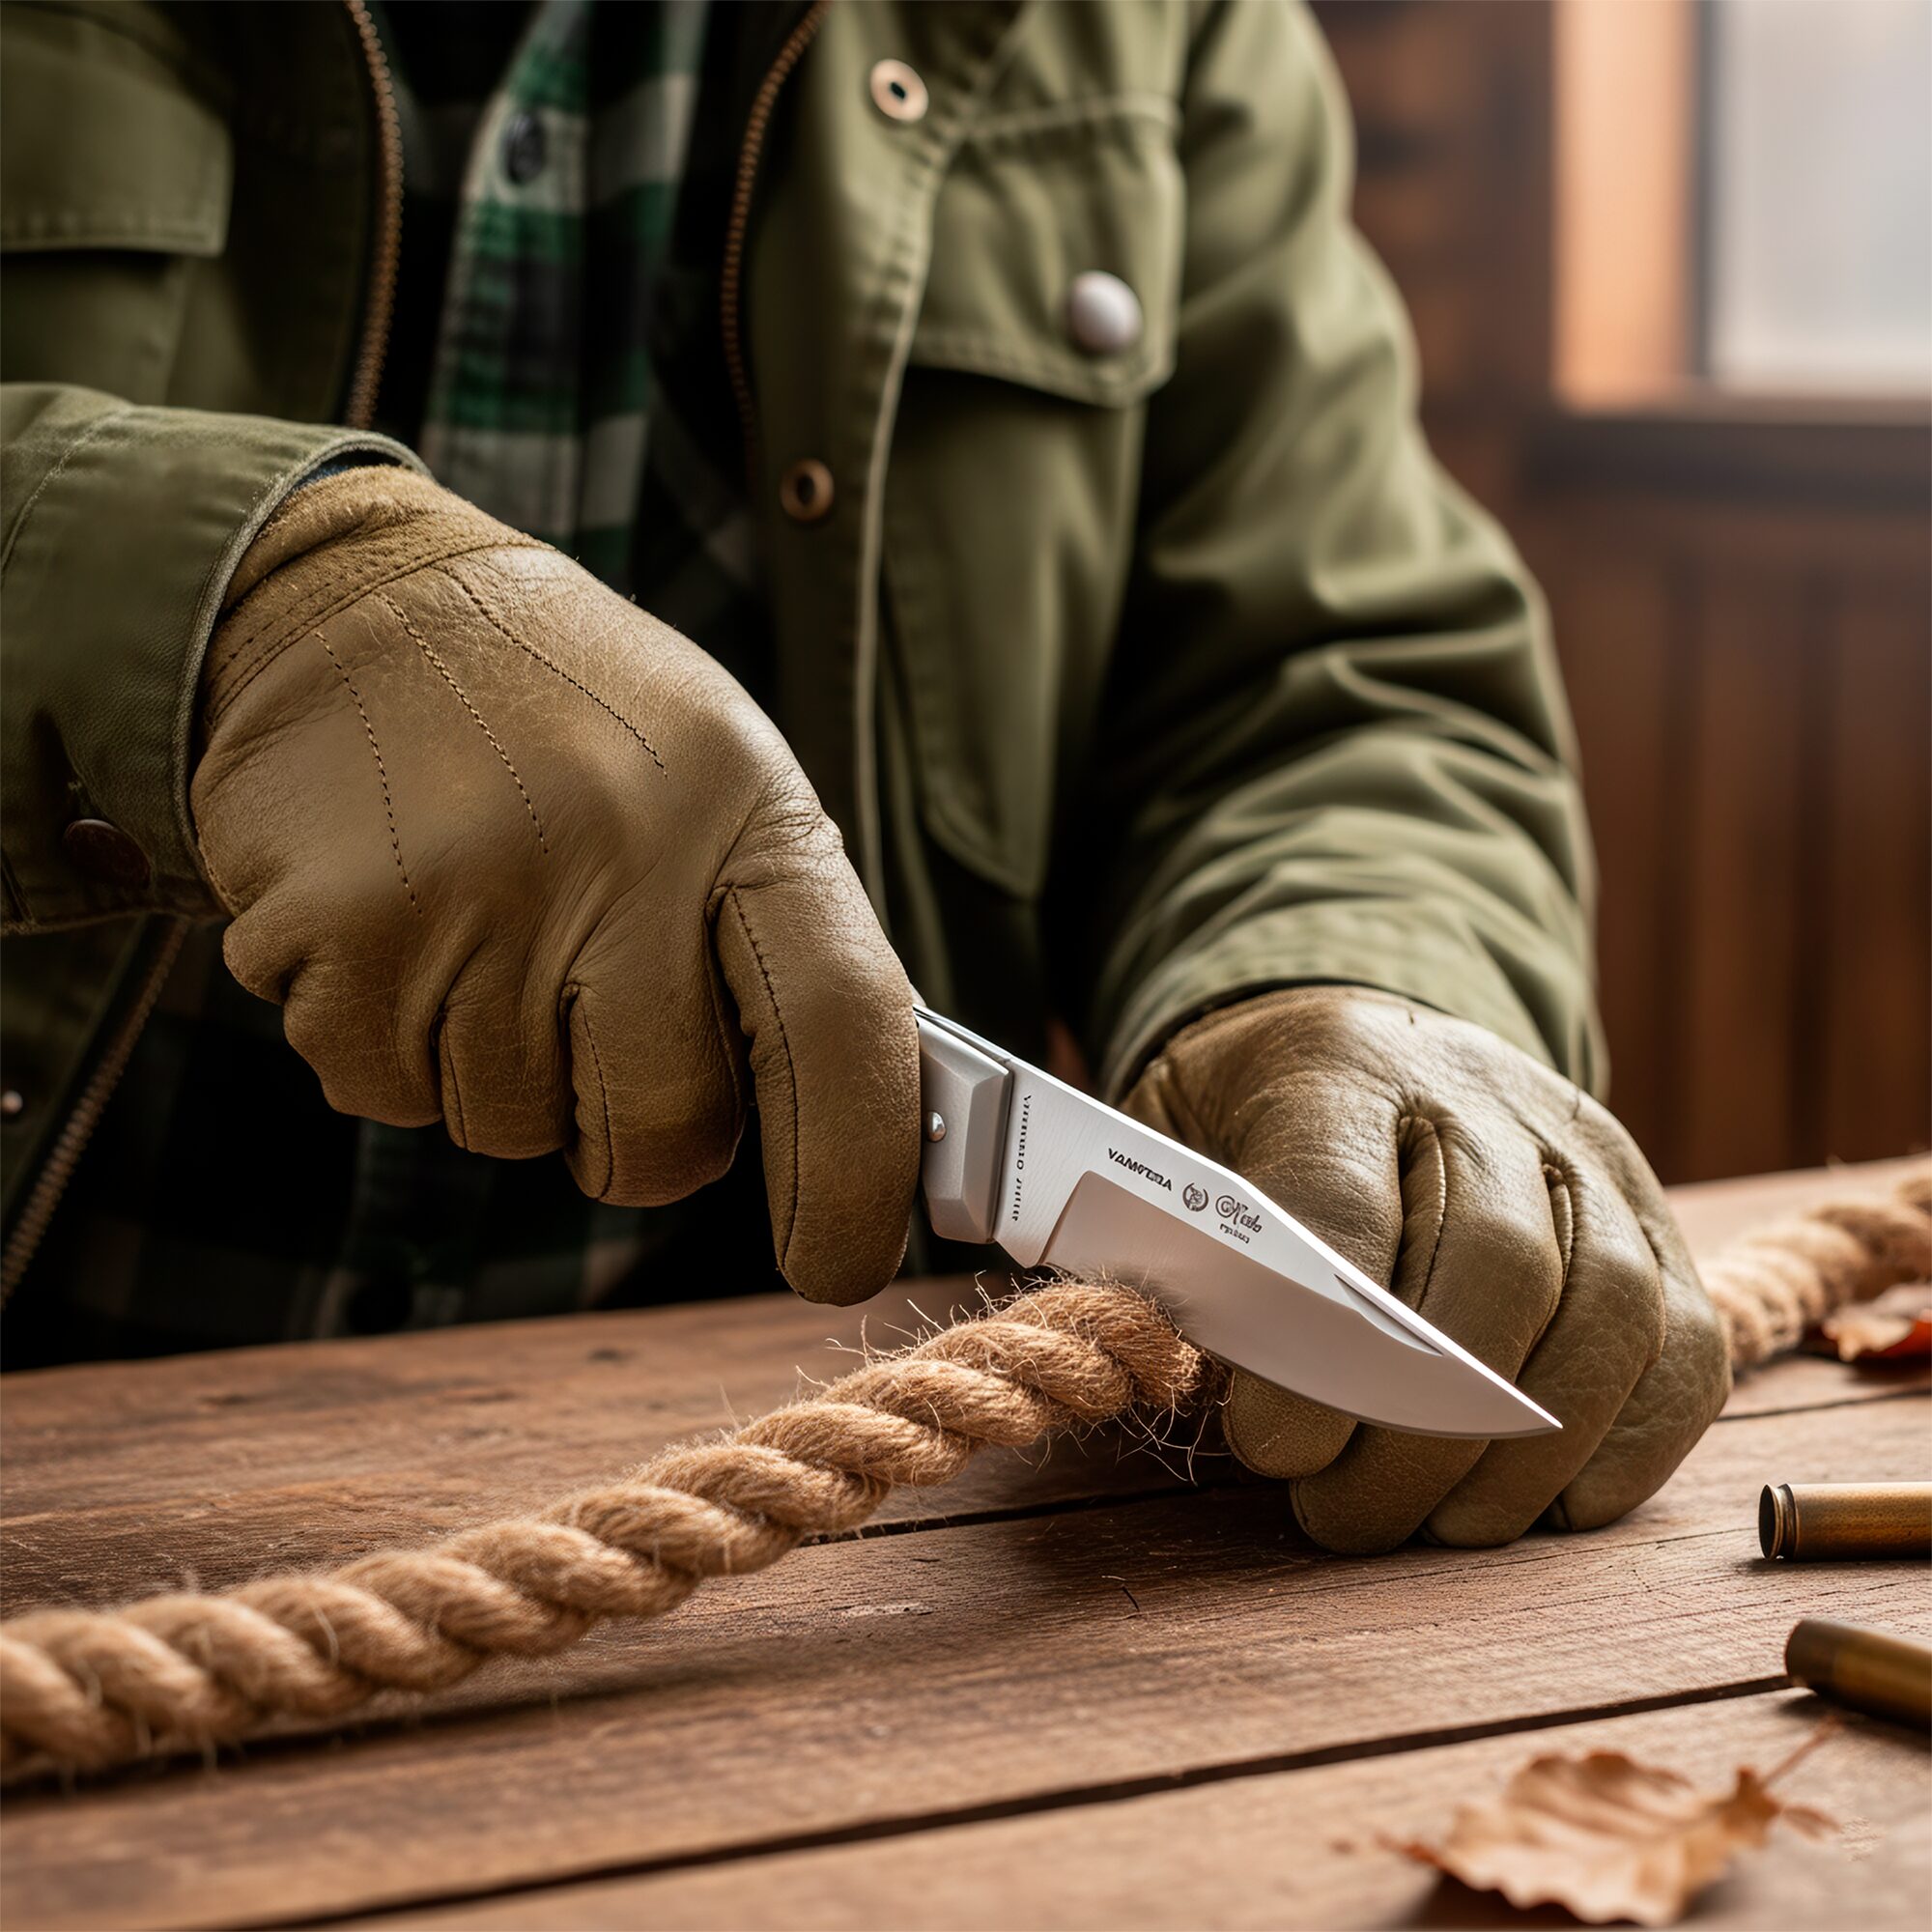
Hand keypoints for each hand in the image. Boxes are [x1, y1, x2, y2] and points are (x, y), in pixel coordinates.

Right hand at [191, 468, 918, 1304]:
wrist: (347, 610)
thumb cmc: (570, 727)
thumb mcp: (716, 782)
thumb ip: (782, 948)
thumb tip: (865, 1142)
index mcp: (744, 806)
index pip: (841, 1023)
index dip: (853, 1172)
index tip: (838, 1260)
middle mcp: (618, 846)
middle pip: (661, 1131)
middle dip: (638, 1140)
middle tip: (600, 1032)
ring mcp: (470, 890)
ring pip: (513, 1131)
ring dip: (507, 1074)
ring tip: (488, 922)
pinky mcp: (337, 934)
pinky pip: (388, 1097)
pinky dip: (397, 1050)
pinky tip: (404, 926)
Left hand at [1123, 987, 1728, 1551]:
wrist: (1362, 1037)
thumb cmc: (1251, 1122)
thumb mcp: (1174, 1147)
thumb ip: (1180, 1250)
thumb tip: (1187, 1378)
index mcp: (1341, 1067)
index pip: (1345, 1198)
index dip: (1317, 1341)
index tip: (1272, 1448)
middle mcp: (1485, 1094)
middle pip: (1500, 1260)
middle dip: (1426, 1426)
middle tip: (1345, 1514)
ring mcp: (1588, 1153)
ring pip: (1610, 1307)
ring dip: (1527, 1454)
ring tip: (1440, 1527)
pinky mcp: (1656, 1219)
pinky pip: (1682, 1343)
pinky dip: (1629, 1444)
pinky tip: (1548, 1507)